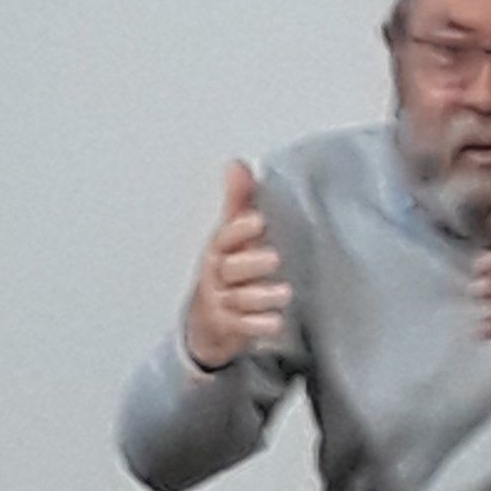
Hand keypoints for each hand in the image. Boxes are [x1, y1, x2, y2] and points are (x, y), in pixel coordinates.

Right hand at [184, 162, 291, 370]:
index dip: (239, 229)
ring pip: (239, 299)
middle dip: (250, 264)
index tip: (258, 221)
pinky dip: (258, 325)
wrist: (206, 317)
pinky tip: (277, 322)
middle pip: (229, 269)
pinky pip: (243, 326)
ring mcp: (222, 302)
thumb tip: (237, 164)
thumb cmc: (225, 267)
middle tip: (275, 258)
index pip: (225, 237)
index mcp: (218, 249)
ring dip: (261, 296)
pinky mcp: (230, 326)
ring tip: (285, 293)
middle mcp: (216, 275)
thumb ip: (237, 200)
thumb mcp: (230, 234)